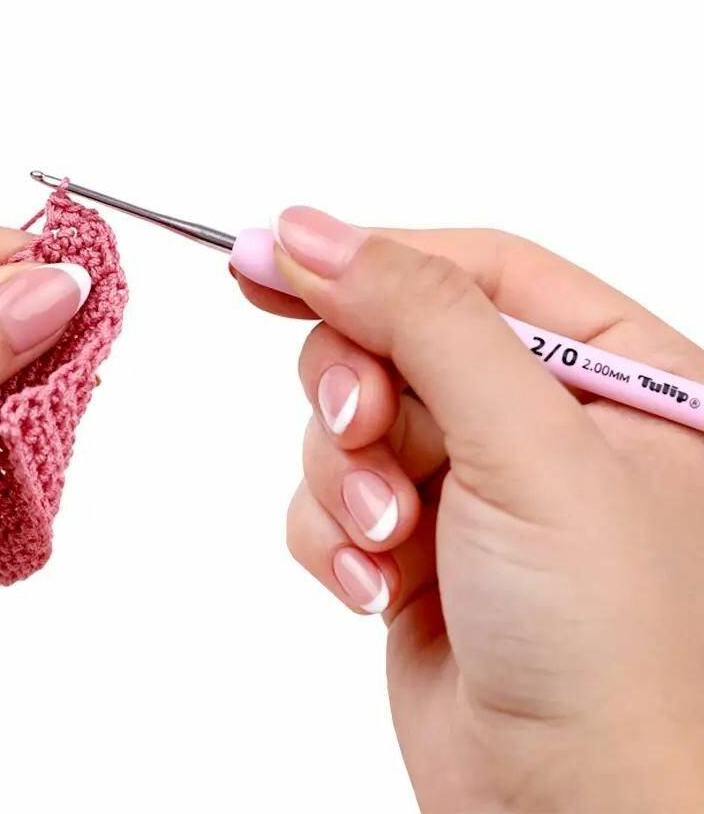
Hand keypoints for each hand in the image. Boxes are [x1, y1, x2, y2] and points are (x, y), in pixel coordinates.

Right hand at [238, 209, 703, 812]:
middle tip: (361, 432)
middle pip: (394, 337)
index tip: (269, 255)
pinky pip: (330, 494)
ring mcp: (471, 482)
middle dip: (358, 390)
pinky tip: (380, 588)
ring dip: (346, 477)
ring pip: (348, 419)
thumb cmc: (610, 648)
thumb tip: (312, 232)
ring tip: (392, 540)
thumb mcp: (525, 445)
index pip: (472, 266)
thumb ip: (420, 317)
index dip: (369, 255)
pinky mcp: (413, 541)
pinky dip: (336, 536)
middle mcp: (540, 419)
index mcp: (610, 372)